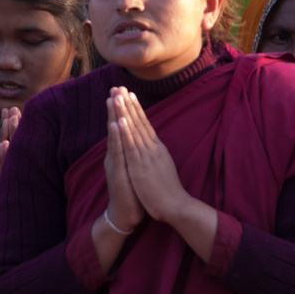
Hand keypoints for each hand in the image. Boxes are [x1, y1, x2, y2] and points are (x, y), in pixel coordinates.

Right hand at [0, 107, 19, 200]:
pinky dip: (2, 157)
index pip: (6, 144)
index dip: (8, 128)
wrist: (9, 229)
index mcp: (3, 171)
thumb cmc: (15, 207)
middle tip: (11, 109)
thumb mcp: (14, 186)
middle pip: (2, 146)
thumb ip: (15, 167)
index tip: (12, 110)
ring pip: (1, 155)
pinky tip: (4, 145)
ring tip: (9, 119)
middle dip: (6, 127)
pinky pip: (0, 172)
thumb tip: (20, 151)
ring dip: (4, 136)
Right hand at [103, 90, 146, 233]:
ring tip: (113, 98)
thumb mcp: (133, 170)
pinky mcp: (118, 172)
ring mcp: (116, 163)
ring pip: (114, 136)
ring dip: (114, 116)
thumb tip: (138, 142)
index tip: (123, 91)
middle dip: (116, 107)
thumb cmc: (132, 193)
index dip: (122, 110)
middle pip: (115, 127)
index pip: (121, 128)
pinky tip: (116, 123)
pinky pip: (117, 151)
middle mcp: (116, 156)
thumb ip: (132, 155)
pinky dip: (117, 136)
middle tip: (115, 87)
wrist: (125, 215)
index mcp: (122, 154)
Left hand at [113, 89, 190, 223]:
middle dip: (129, 104)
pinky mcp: (140, 167)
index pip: (145, 124)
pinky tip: (120, 121)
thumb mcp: (163, 167)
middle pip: (139, 122)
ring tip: (118, 96)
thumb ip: (157, 156)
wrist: (176, 206)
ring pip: (134, 130)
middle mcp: (153, 148)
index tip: (129, 94)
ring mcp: (147, 156)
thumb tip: (155, 147)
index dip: (136, 109)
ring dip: (125, 112)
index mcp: (157, 149)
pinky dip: (126, 133)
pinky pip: (131, 147)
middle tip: (120, 87)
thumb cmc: (169, 191)